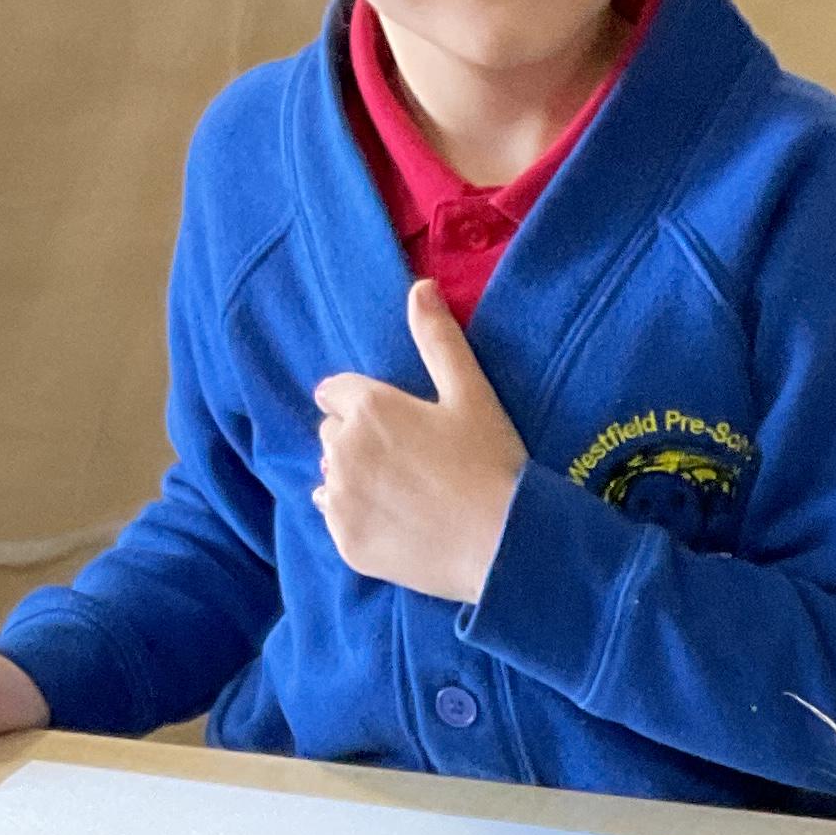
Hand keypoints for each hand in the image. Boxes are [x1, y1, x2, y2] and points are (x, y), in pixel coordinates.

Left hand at [314, 280, 525, 604]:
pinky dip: (357, 519)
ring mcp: (341, 499)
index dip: (364, 405)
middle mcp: (343, 449)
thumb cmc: (492, 466)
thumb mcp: (472, 394)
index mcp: (368, 407)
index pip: (335, 393)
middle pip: (331, 434)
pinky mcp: (346, 542)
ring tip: (402, 495)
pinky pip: (335, 519)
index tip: (397, 425)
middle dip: (358, 441)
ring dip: (354, 480)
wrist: (504, 547)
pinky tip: (396, 523)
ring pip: (331, 476)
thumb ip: (438, 340)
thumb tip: (420, 287)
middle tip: (408, 463)